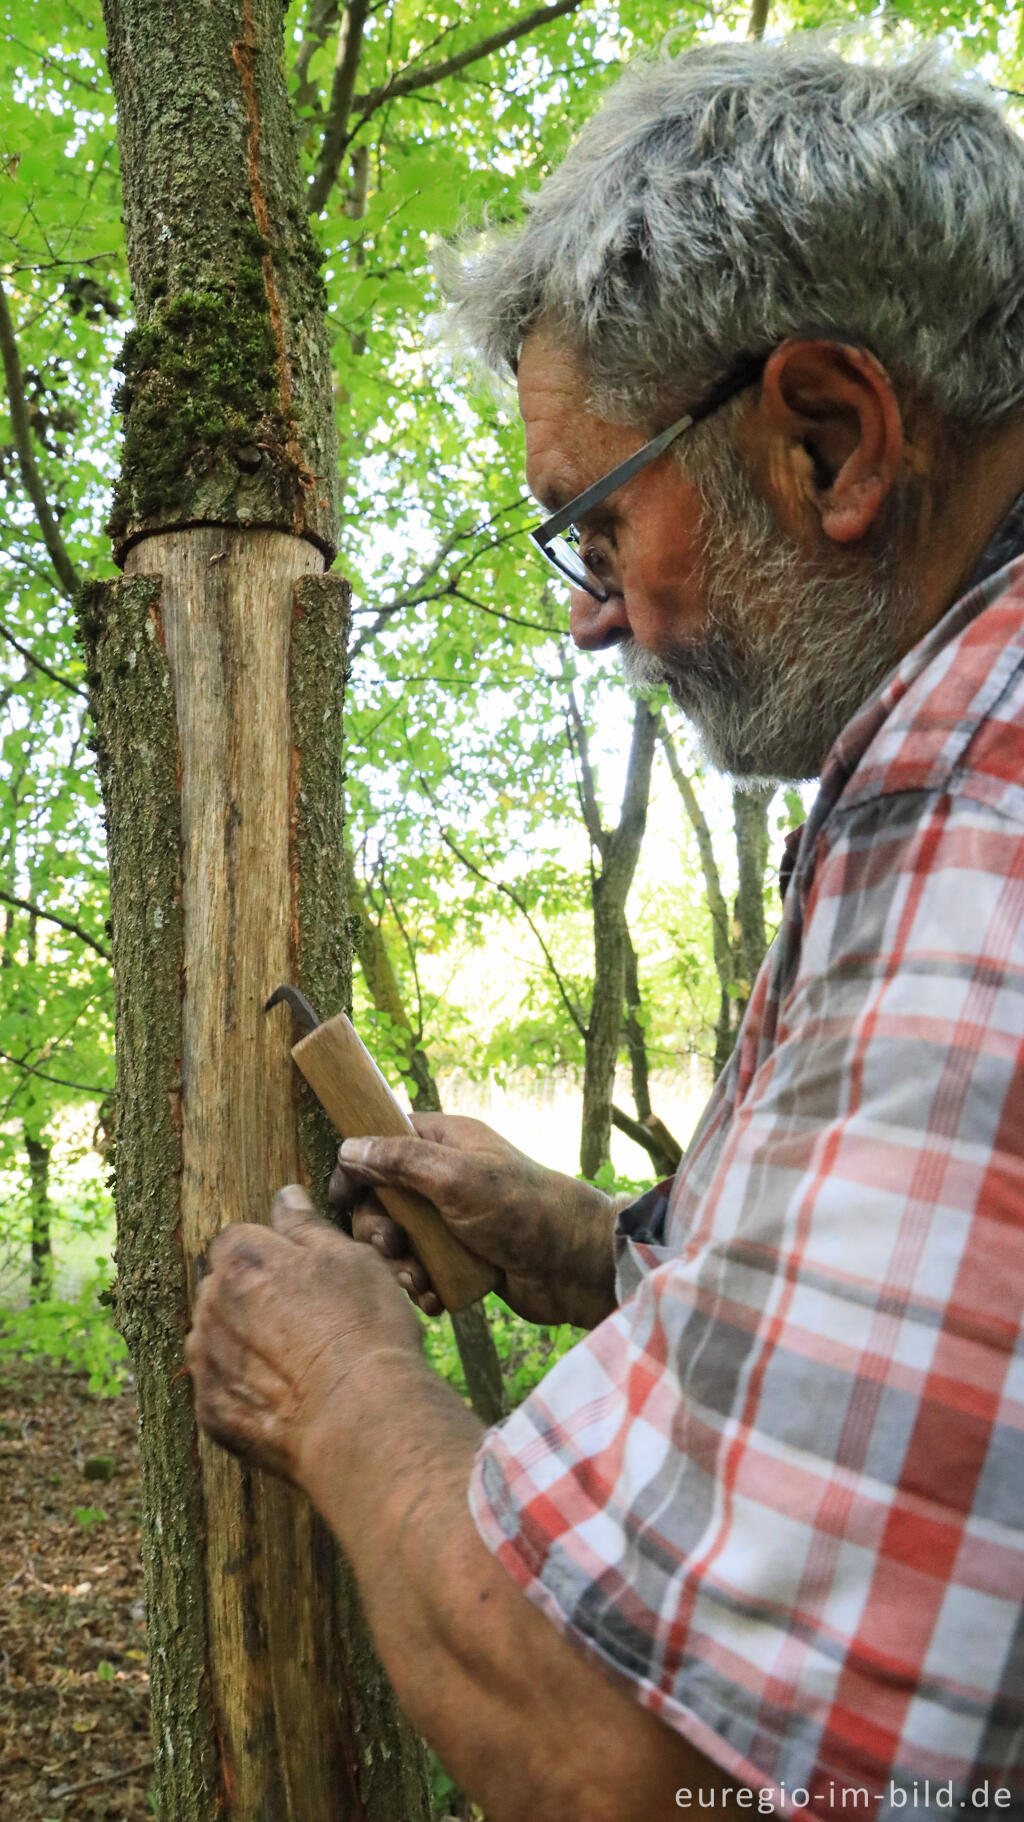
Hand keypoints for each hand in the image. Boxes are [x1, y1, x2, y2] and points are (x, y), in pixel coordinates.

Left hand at [186, 1185, 420, 1483]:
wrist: (361, 1416)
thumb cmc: (363, 1327)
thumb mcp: (349, 1257)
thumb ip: (305, 1224)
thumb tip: (285, 1195)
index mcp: (240, 1259)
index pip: (239, 1240)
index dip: (274, 1255)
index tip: (305, 1277)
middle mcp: (210, 1305)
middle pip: (223, 1288)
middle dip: (253, 1297)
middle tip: (309, 1320)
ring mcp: (206, 1362)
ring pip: (217, 1337)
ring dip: (243, 1342)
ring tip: (298, 1361)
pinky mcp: (211, 1412)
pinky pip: (220, 1387)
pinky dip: (245, 1388)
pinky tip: (286, 1395)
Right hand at [328, 1114, 617, 1328]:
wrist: (575, 1267)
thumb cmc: (522, 1209)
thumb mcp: (456, 1177)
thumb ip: (401, 1161)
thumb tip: (350, 1148)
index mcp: (444, 1143)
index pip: (382, 1143)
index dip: (357, 1168)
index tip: (340, 1198)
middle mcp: (445, 1178)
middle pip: (383, 1199)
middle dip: (378, 1228)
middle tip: (391, 1246)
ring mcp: (454, 1220)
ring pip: (400, 1240)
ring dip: (399, 1263)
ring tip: (415, 1281)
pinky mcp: (462, 1259)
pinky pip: (423, 1270)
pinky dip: (422, 1285)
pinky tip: (432, 1297)